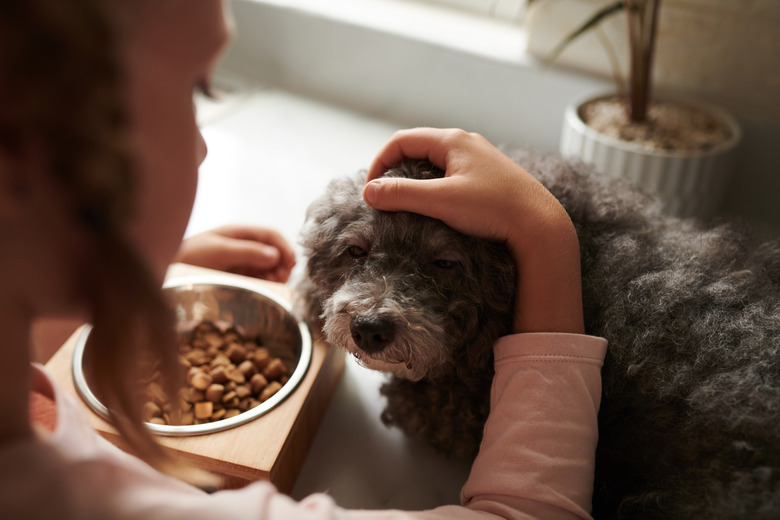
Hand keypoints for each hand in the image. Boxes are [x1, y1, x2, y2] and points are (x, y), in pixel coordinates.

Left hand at [174, 225, 295, 282]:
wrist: (166, 272)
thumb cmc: (189, 257)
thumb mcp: (218, 251)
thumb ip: (246, 252)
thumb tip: (275, 256)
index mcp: (239, 233)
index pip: (270, 235)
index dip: (284, 247)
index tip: (292, 263)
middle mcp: (242, 246)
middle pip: (272, 252)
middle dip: (281, 263)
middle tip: (282, 278)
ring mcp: (239, 263)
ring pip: (267, 268)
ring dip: (274, 275)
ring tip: (274, 285)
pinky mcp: (235, 279)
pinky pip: (256, 280)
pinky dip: (264, 284)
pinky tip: (265, 289)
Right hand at [363, 128, 583, 333]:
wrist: (540, 226)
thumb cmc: (495, 209)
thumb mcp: (442, 201)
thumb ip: (403, 194)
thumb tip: (369, 191)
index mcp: (453, 140)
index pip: (401, 141)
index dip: (379, 163)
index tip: (371, 191)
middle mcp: (466, 143)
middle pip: (417, 149)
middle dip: (395, 172)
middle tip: (385, 199)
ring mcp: (478, 160)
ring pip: (434, 163)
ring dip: (415, 181)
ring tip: (406, 206)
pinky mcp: (488, 178)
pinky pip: (450, 176)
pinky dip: (434, 188)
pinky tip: (436, 209)